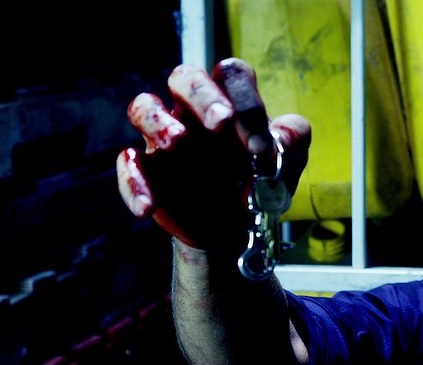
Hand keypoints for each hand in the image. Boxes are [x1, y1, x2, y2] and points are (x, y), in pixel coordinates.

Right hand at [116, 58, 310, 249]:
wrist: (235, 229)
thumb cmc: (261, 183)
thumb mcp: (287, 163)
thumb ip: (294, 140)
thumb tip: (285, 132)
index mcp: (230, 100)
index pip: (232, 76)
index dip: (245, 101)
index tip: (259, 146)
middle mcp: (193, 110)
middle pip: (184, 76)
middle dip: (201, 94)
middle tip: (220, 123)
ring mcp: (165, 137)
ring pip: (144, 106)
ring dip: (158, 121)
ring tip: (177, 143)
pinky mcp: (146, 168)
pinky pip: (128, 164)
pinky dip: (134, 182)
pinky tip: (149, 207)